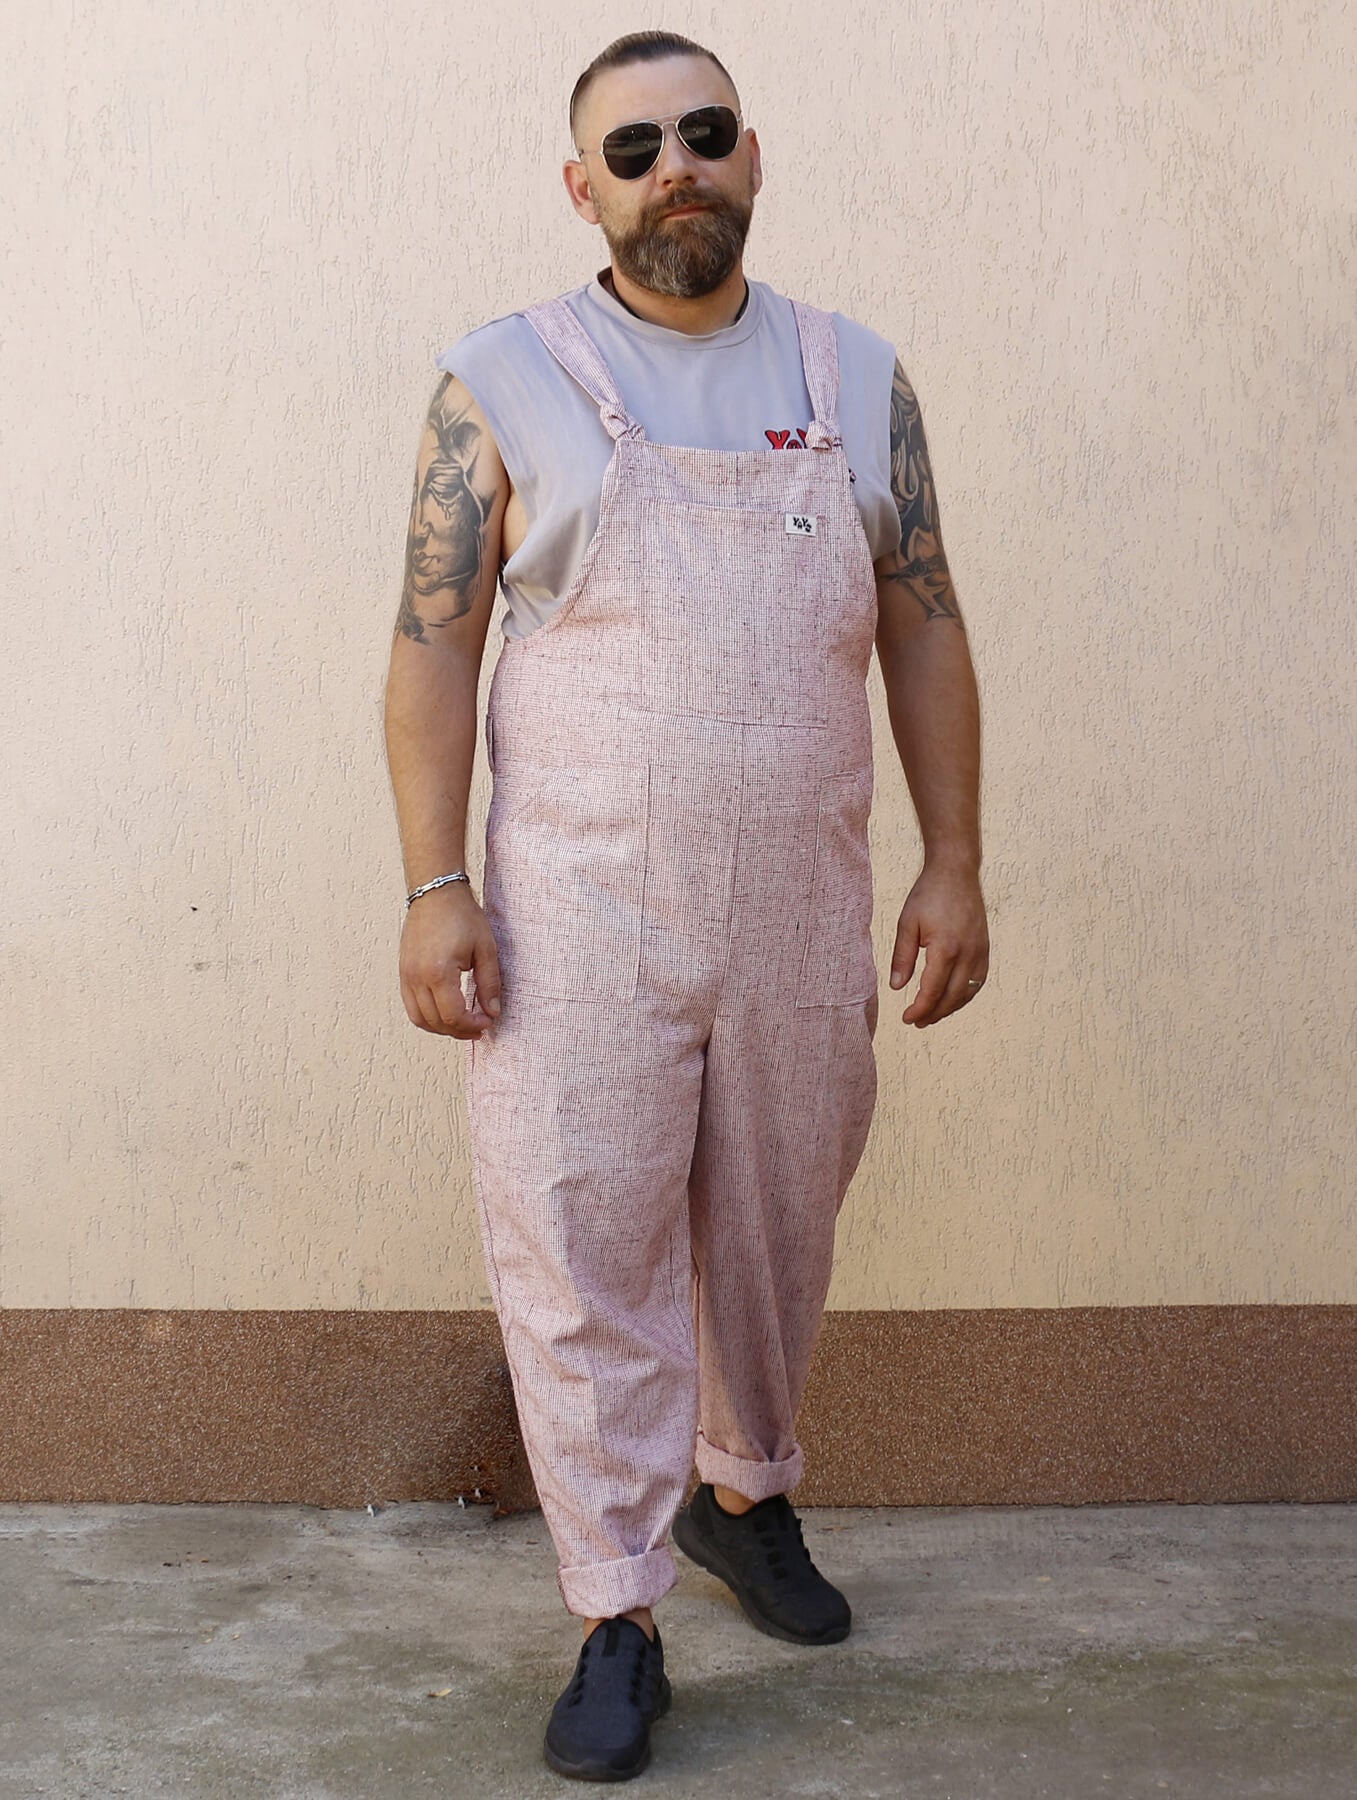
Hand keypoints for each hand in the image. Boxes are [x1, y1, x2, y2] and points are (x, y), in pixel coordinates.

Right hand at [398, 884, 502, 1037]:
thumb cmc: (461, 916)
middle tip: (478, 1027)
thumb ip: (489, 984)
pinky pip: (411, 1006)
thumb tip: (492, 1011)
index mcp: (438, 973)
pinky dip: (427, 1017)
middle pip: (436, 1022)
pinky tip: (445, 1013)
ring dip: (441, 1028)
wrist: (436, 894)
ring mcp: (406, 976)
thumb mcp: (485, 949)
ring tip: (462, 1025)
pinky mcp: (403, 972)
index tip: (487, 1021)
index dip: (473, 1025)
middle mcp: (417, 978)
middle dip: (459, 1030)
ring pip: (419, 1019)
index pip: (454, 1016)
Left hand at [889, 862, 988, 1026]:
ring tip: (932, 1015)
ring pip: (968, 993)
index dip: (919, 1009)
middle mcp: (968, 954)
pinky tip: (952, 998)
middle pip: (952, 998)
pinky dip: (965, 995)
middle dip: (934, 1014)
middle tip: (917, 1022)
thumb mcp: (907, 923)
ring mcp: (980, 952)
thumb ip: (902, 957)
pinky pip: (978, 981)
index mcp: (945, 949)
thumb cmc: (928, 895)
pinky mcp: (985, 948)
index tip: (907, 1018)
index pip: (932, 991)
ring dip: (950, 1008)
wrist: (956, 872)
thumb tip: (896, 987)